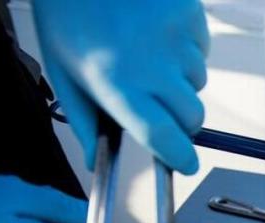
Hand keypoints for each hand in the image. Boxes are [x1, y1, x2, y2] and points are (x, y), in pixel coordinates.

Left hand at [33, 0, 209, 174]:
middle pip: (192, 117)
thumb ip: (84, 119)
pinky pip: (201, 49)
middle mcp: (151, 65)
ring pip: (197, 82)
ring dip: (181, 80)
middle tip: (160, 105)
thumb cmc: (69, 12)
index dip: (179, 158)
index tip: (185, 164)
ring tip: (149, 53)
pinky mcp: (190, 15)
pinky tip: (158, 31)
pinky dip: (186, 49)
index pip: (162, 137)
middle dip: (182, 120)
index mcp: (115, 84)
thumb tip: (98, 161)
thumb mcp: (63, 69)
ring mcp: (175, 38)